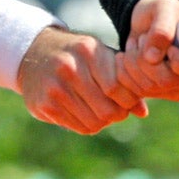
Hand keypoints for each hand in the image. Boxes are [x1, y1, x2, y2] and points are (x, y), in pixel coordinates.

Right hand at [17, 26, 148, 133]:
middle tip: (116, 109)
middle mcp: (69, 67)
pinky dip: (86, 124)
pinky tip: (84, 112)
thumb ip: (123, 79)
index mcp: (87, 51)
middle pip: (106, 109)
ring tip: (100, 111)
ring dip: (102, 121)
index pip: (116, 88)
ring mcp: (55, 87)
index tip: (127, 100)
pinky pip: (77, 127)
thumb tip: (143, 113)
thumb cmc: (77, 54)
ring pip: (93, 122)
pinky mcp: (44, 104)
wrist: (34, 52)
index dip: (127, 100)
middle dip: (116, 114)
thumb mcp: (100, 56)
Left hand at [117, 0, 178, 100]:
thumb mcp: (162, 7)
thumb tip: (153, 58)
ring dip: (133, 63)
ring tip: (134, 44)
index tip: (168, 48)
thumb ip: (161, 27)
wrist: (148, 23)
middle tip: (140, 39)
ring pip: (150, 87)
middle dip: (144, 59)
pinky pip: (141, 91)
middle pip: (168, 80)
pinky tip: (129, 56)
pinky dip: (127, 73)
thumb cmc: (161, 11)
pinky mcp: (166, 93)